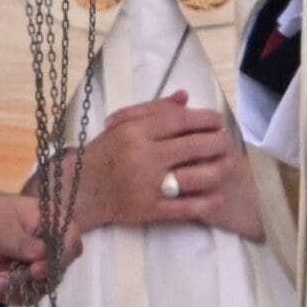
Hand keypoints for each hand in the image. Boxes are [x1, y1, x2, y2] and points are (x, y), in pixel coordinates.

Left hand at [0, 190, 83, 304]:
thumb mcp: (2, 229)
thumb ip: (25, 244)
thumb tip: (45, 255)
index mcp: (52, 221)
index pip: (70, 244)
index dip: (56, 261)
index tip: (35, 270)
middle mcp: (51, 244)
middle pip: (55, 272)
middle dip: (25, 279)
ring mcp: (38, 264)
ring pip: (39, 289)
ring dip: (10, 288)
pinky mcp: (25, 281)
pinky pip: (24, 297)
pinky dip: (3, 294)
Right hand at [44, 92, 264, 241]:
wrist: (79, 189)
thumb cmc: (103, 153)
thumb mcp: (122, 125)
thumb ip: (154, 110)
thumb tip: (185, 97)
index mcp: (135, 131)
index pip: (180, 121)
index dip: (205, 119)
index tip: (218, 121)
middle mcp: (142, 156)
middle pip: (192, 147)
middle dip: (216, 143)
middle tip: (226, 142)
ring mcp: (146, 185)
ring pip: (193, 177)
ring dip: (217, 171)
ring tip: (228, 165)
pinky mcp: (148, 209)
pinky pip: (184, 207)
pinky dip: (205, 202)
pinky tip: (218, 196)